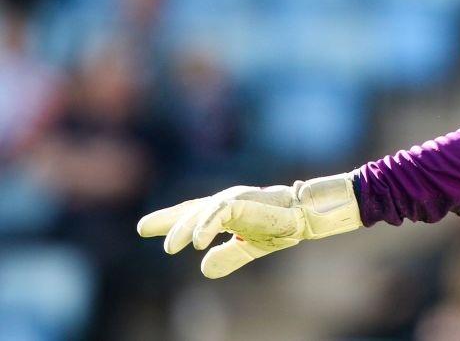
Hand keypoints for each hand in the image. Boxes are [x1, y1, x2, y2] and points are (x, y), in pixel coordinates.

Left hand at [137, 173, 361, 277]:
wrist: (304, 216)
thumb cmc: (279, 227)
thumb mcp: (249, 247)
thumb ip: (227, 256)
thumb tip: (204, 269)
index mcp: (225, 212)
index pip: (192, 214)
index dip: (169, 220)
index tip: (144, 227)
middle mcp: (225, 202)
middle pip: (190, 210)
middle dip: (168, 220)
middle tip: (145, 228)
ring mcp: (233, 200)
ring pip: (201, 211)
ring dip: (184, 227)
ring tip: (170, 247)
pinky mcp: (242, 202)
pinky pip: (219, 213)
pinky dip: (206, 226)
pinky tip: (197, 242)